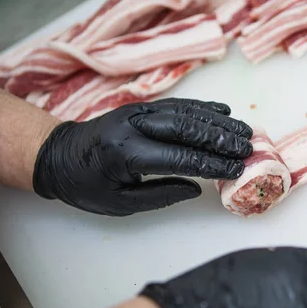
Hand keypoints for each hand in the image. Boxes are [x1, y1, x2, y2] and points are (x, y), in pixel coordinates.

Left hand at [33, 98, 252, 215]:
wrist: (58, 154)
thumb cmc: (88, 185)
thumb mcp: (120, 203)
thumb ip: (161, 194)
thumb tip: (197, 187)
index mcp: (126, 153)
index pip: (181, 157)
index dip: (213, 164)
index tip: (237, 169)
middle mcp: (134, 126)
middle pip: (188, 128)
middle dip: (222, 139)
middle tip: (248, 147)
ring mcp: (139, 111)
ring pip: (187, 113)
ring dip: (218, 122)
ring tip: (245, 131)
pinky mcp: (142, 106)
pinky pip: (178, 104)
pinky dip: (203, 108)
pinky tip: (223, 113)